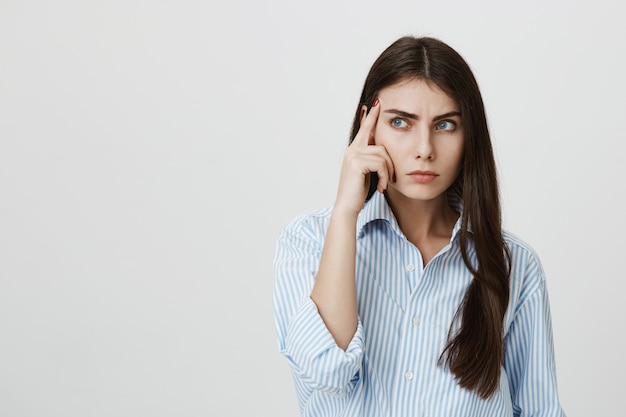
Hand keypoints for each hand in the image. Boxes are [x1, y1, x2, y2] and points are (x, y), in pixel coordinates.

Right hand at [334, 99, 393, 216]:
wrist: (347, 207)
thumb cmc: (357, 193)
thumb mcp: (367, 173)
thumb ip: (372, 160)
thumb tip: (383, 153)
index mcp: (354, 150)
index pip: (365, 128)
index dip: (371, 116)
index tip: (377, 103)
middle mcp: (352, 149)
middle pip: (379, 142)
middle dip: (390, 160)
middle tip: (390, 177)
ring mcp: (353, 155)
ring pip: (383, 154)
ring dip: (388, 172)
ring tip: (385, 185)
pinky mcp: (357, 162)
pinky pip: (381, 163)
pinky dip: (385, 177)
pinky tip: (382, 188)